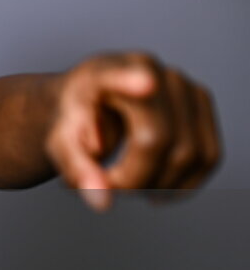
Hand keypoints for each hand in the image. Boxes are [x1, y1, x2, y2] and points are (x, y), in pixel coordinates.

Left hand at [45, 51, 220, 210]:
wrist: (90, 100)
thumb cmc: (74, 120)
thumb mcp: (62, 143)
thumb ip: (78, 169)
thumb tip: (103, 201)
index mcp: (102, 73)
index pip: (116, 75)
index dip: (131, 80)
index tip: (145, 84)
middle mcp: (149, 68)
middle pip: (157, 139)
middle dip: (135, 178)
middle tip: (110, 185)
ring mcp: (181, 83)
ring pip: (190, 153)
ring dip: (161, 185)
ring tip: (130, 184)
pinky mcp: (201, 101)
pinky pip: (208, 155)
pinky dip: (186, 182)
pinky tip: (159, 188)